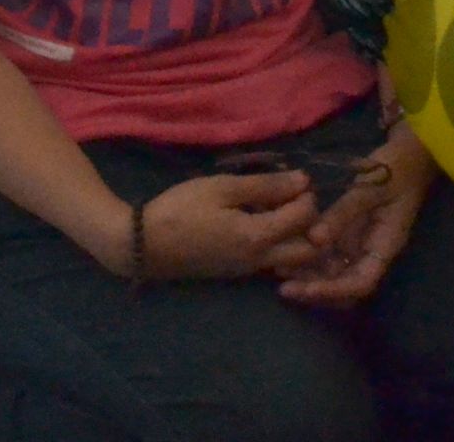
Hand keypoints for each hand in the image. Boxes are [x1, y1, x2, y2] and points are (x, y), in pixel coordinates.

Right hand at [118, 170, 321, 282]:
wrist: (141, 246)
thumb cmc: (180, 210)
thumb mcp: (222, 188)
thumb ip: (265, 186)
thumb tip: (304, 181)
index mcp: (257, 237)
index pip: (305, 218)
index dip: (306, 195)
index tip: (293, 180)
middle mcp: (258, 260)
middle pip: (307, 250)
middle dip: (311, 224)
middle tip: (294, 201)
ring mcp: (247, 271)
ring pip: (291, 260)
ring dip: (296, 238)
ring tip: (280, 211)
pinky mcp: (236, 273)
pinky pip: (271, 263)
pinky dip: (279, 246)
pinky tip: (264, 224)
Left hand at [280, 126, 432, 306]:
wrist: (408, 155)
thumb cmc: (395, 170)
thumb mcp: (370, 187)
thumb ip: (344, 212)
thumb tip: (314, 239)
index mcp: (385, 246)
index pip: (361, 283)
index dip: (332, 291)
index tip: (302, 289)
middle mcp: (370, 253)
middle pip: (344, 287)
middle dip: (315, 290)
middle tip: (283, 285)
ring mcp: (358, 246)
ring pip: (332, 275)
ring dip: (308, 277)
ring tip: (278, 268)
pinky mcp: (347, 236)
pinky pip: (326, 256)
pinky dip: (307, 259)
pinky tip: (286, 249)